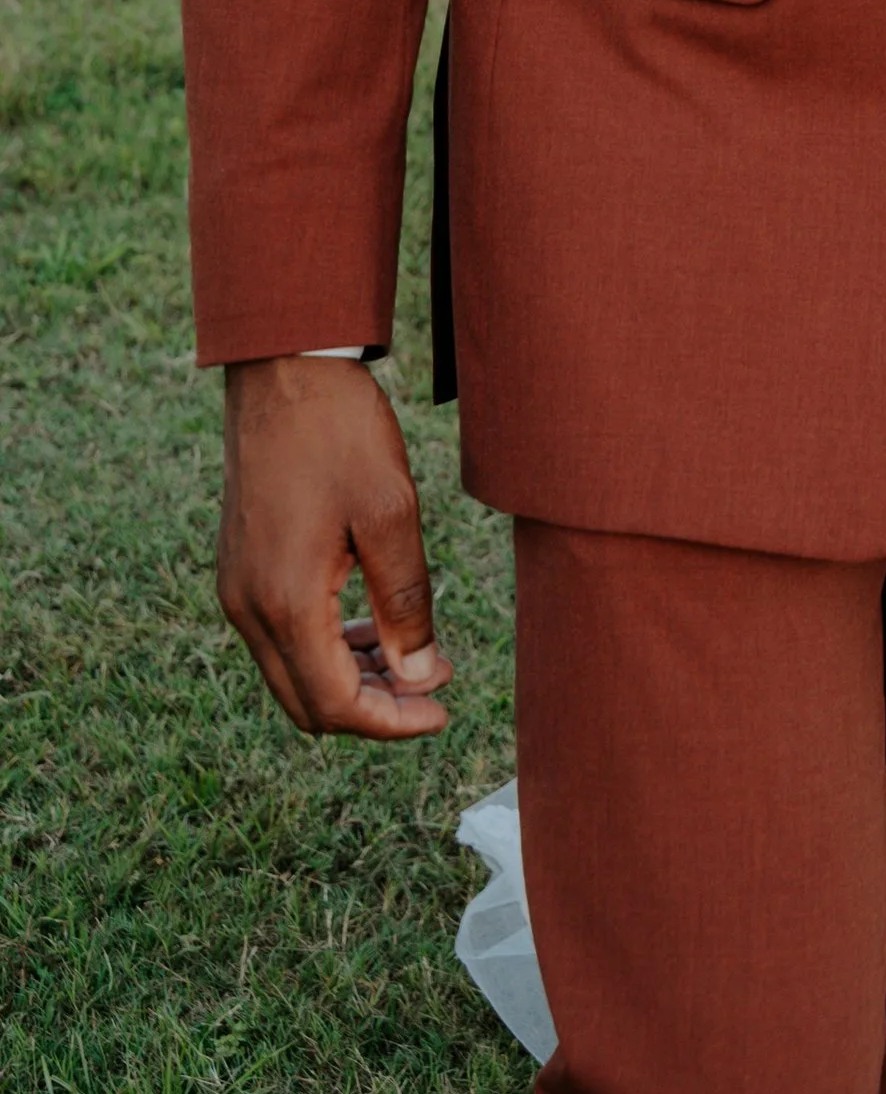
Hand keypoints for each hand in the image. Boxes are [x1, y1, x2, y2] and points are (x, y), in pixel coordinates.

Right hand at [217, 356, 452, 738]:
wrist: (284, 370)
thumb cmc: (340, 433)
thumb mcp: (391, 514)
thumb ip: (405, 603)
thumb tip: (420, 677)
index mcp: (284, 602)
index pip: (333, 704)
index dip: (391, 722)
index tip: (441, 713)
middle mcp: (247, 608)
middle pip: (305, 702)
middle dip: (371, 710)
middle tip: (432, 692)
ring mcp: (237, 589)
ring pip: (291, 673)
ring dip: (350, 680)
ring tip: (414, 661)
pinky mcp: (241, 569)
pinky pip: (282, 637)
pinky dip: (327, 648)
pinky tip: (374, 627)